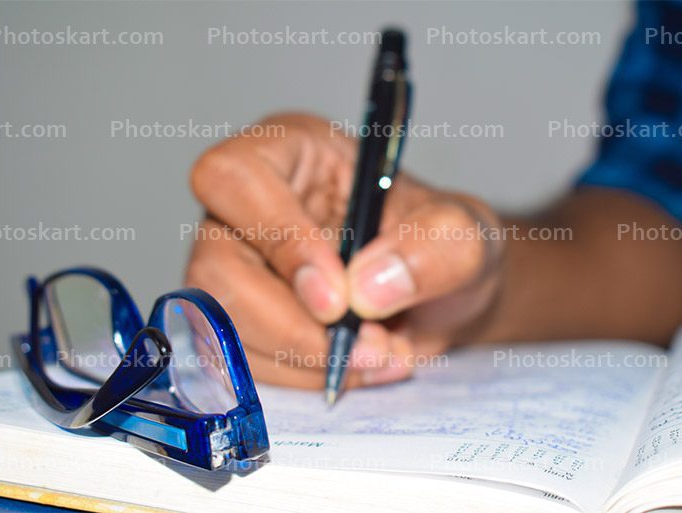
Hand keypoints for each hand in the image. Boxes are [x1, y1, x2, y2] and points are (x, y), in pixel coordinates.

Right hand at [185, 113, 503, 388]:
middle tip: (366, 346)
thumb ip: (435, 248)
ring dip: (301, 359)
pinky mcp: (242, 317)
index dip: (277, 239)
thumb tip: (364, 288)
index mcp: (292, 152)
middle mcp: (249, 207)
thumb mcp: (466, 236)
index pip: (235, 177)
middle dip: (292, 326)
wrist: (443, 296)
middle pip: (214, 266)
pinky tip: (357, 368)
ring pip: (220, 325)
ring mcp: (238, 265)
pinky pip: (240, 361)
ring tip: (377, 356)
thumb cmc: (443, 244)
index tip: (338, 296)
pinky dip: (301, 378)